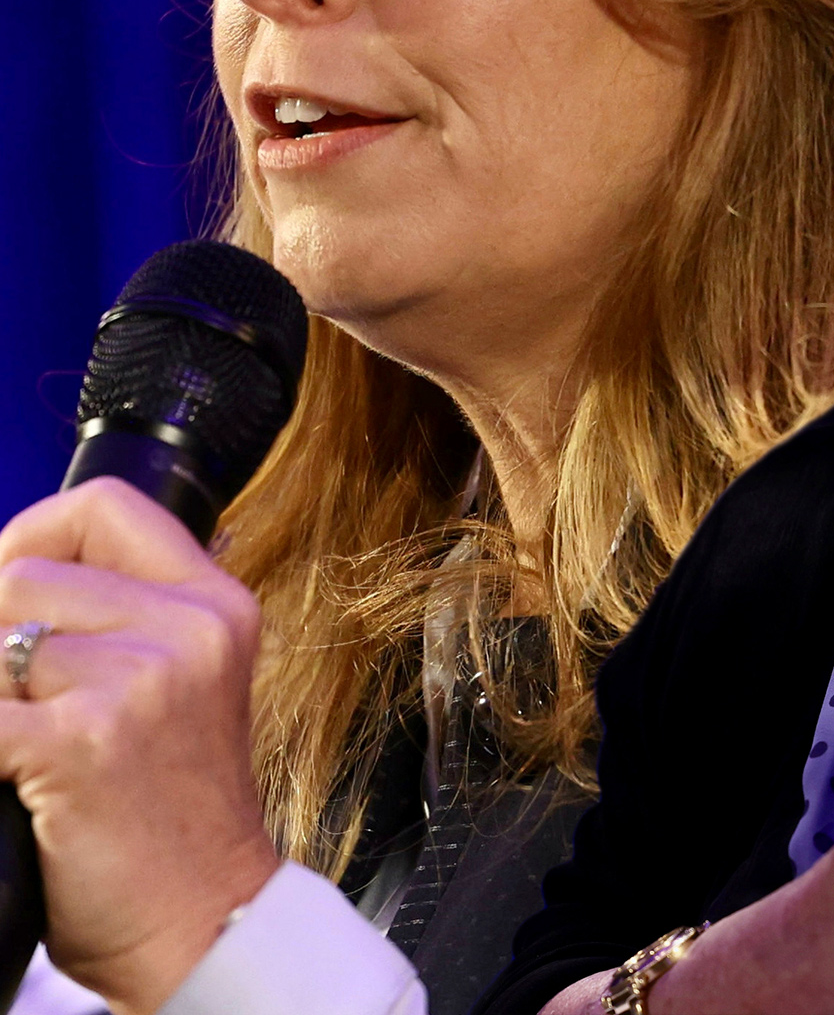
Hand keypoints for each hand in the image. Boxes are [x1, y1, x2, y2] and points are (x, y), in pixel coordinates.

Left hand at [0, 479, 279, 1013]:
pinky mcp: (83, 741)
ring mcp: (142, 683)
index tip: (11, 593)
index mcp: (217, 607)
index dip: (32, 537)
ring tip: (23, 745)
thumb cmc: (171, 820)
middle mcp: (191, 631)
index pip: (104, 508)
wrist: (200, 922)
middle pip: (25, 573)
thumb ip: (126, 625)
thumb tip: (12, 582)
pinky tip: (10, 776)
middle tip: (15, 701)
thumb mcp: (183, 691)